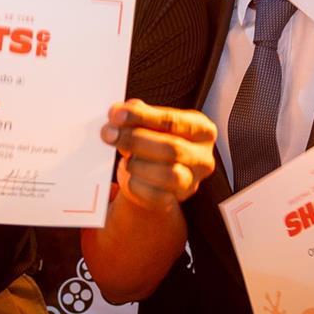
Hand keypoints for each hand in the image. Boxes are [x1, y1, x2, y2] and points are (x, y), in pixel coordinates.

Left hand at [100, 100, 216, 211]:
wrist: (151, 174)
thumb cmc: (153, 141)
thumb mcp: (148, 121)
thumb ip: (135, 112)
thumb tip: (118, 113)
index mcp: (201, 129)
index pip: (172, 121)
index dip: (142, 117)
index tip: (117, 115)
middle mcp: (202, 157)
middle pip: (171, 148)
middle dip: (135, 140)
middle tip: (110, 134)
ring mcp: (192, 181)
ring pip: (167, 174)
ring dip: (138, 164)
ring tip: (126, 158)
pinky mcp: (176, 200)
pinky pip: (155, 195)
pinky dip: (136, 184)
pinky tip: (130, 175)